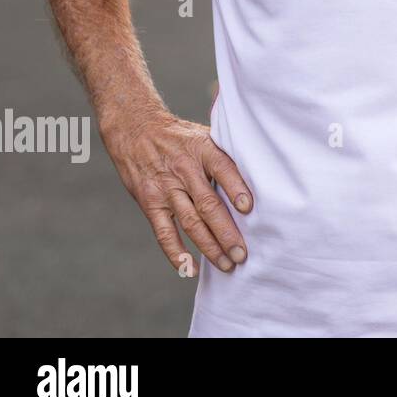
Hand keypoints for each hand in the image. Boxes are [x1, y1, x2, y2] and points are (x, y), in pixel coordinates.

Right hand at [103, 107, 252, 276]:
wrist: (135, 129)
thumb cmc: (180, 136)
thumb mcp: (205, 135)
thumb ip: (226, 155)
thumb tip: (260, 174)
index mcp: (202, 150)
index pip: (222, 168)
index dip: (235, 188)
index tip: (249, 208)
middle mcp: (184, 170)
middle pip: (207, 205)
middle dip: (226, 232)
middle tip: (243, 253)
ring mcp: (165, 189)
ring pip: (189, 222)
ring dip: (209, 246)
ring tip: (226, 264)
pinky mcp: (150, 202)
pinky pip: (163, 231)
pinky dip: (175, 252)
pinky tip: (190, 267)